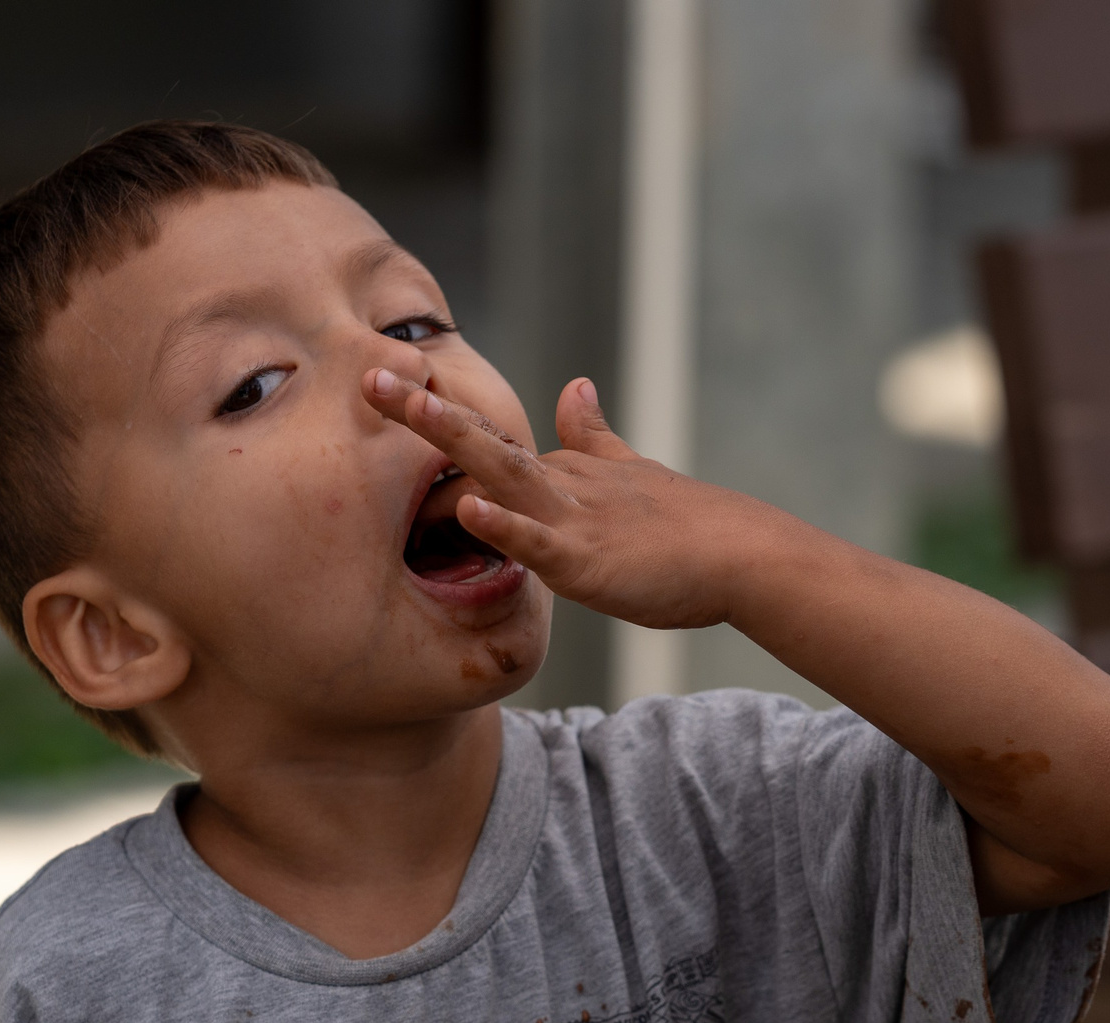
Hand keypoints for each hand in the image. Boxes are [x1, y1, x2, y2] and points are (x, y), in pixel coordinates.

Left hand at [365, 371, 800, 629]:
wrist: (741, 556)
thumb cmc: (689, 527)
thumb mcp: (631, 472)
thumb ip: (594, 434)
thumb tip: (575, 386)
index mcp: (564, 473)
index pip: (488, 440)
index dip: (435, 414)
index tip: (384, 381)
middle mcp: (562, 485)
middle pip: (482, 441)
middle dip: (423, 410)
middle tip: (367, 374)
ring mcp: (573, 520)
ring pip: (502, 474)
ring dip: (453, 438)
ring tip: (407, 406)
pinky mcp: (588, 561)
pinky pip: (538, 543)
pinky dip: (504, 525)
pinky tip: (469, 508)